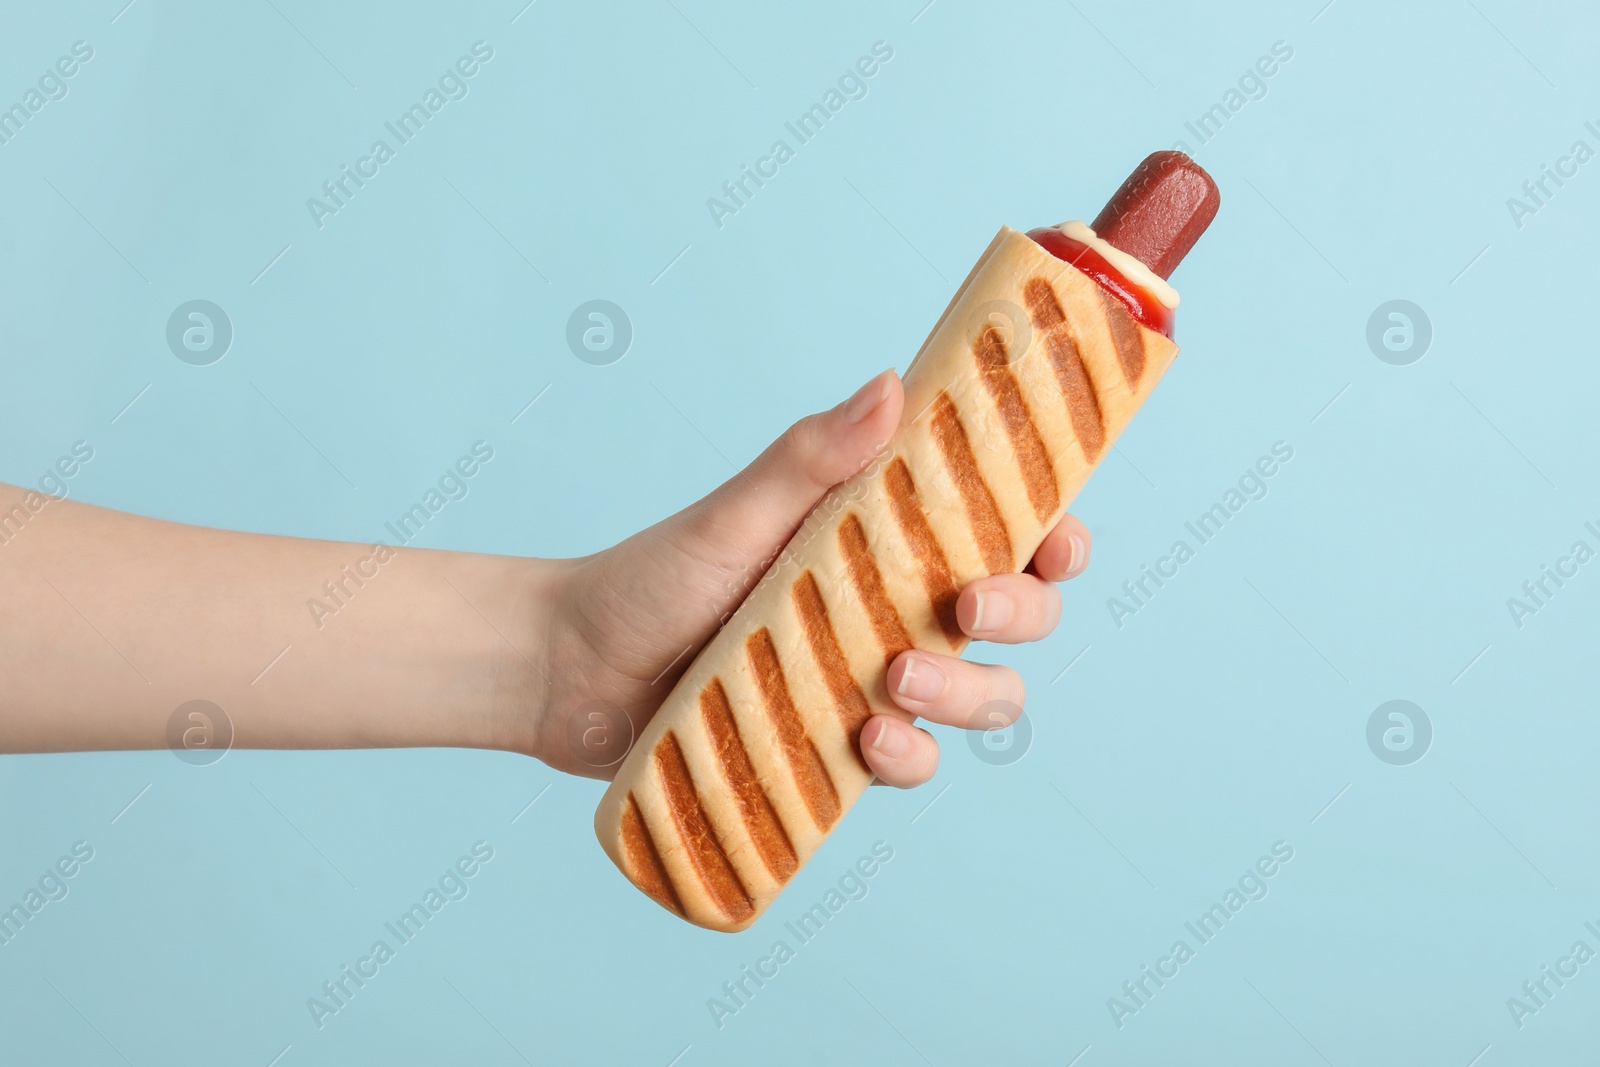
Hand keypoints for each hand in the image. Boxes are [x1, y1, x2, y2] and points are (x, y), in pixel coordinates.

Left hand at [528, 369, 1090, 784]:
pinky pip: (914, 762)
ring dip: (967, 694)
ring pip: (984, 696)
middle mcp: (898, 608)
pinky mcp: (841, 749)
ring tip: (895, 683)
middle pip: (1020, 617)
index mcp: (889, 538)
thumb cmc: (654, 576)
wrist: (575, 674)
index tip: (1056, 541)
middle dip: (1019, 614)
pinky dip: (909, 757)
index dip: (1055, 538)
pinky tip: (867, 741)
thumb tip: (891, 384)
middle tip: (964, 605)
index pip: (1007, 532)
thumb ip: (810, 457)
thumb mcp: (734, 513)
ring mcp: (876, 682)